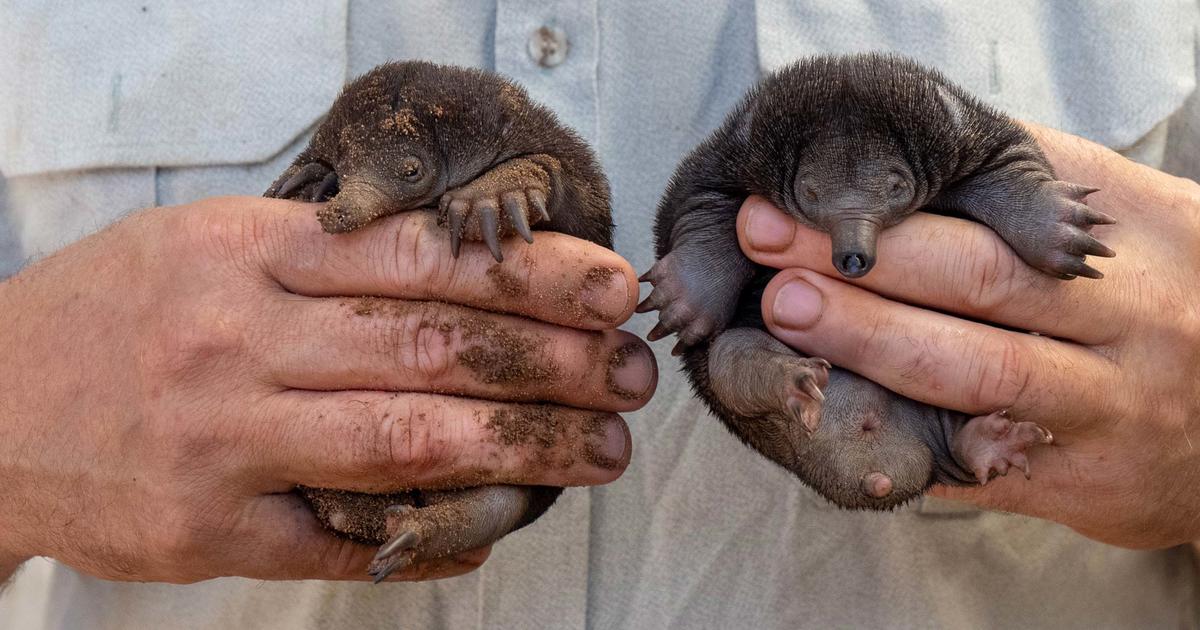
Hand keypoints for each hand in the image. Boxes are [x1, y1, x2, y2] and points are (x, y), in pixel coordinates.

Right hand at [0, 196, 651, 581]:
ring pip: (402, 440)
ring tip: (600, 449)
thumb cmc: (113, 319)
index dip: (530, 273)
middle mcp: (239, 339)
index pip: (423, 256)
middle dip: (551, 363)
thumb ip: (327, 261)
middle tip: (632, 374)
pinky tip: (494, 529)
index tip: (609, 288)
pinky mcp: (209, 528)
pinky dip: (429, 534)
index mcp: (248, 253)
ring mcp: (223, 438)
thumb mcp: (208, 247)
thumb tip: (465, 280)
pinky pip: (344, 538)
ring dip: (520, 447)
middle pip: (432, 347)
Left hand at [736, 124, 1199, 548]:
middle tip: (768, 240)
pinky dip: (897, 431)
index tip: (812, 186)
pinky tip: (828, 407)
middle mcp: (1133, 318)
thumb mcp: (1129, 228)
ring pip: (974, 370)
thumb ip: (1031, 188)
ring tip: (786, 313)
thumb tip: (909, 150)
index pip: (1007, 200)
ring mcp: (1109, 406)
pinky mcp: (1080, 482)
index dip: (901, 198)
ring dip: (867, 339)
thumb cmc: (1159, 304)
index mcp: (1138, 234)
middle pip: (982, 280)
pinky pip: (974, 460)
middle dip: (863, 261)